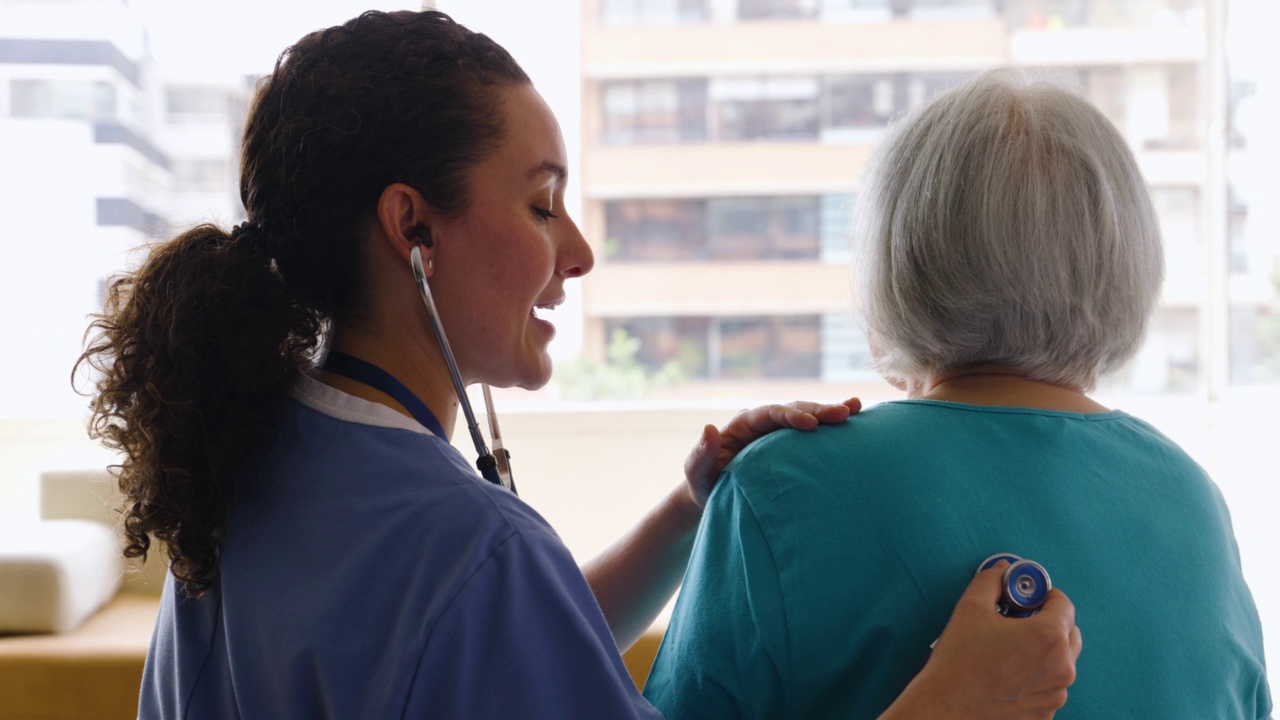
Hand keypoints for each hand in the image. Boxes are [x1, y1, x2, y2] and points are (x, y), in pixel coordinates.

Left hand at [682, 397, 860, 507]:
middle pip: (792, 410)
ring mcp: (779, 433)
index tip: (810, 424)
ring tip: (856, 408)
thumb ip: (701, 454)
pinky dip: (832, 424)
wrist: (716, 496)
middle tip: (844, 413)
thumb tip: (709, 428)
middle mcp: (763, 423)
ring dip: (830, 412)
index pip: (768, 414)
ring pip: (807, 416)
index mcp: (743, 424)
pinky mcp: (792, 445)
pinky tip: (858, 415)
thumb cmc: (705, 485)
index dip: (790, 415)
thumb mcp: (697, 473)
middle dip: (818, 410)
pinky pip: (814, 431)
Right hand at [887, 562, 1081, 718]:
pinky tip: (1008, 673)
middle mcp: (1061, 668)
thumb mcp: (970, 608)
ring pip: (1061, 662)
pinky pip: (1050, 686)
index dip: (1045, 594)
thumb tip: (1001, 571)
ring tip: (1010, 650)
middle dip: (1050, 622)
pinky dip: (1037, 677)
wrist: (945, 708)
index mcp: (1048, 638)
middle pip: (1069, 633)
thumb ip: (992, 581)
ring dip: (1044, 651)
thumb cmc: (958, 662)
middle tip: (1020, 620)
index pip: (1064, 604)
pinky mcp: (1046, 713)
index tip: (1029, 596)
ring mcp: (1056, 694)